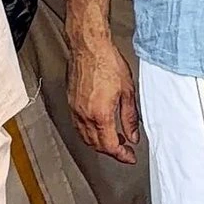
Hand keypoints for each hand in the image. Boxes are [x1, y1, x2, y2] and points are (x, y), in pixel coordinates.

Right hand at [67, 29, 139, 163]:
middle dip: (112, 151)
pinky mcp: (70, 103)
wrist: (89, 47)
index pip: (110, 146)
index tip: (130, 156)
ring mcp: (75, 110)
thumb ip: (129, 118)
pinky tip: (99, 128)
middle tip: (125, 149)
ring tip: (114, 139)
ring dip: (100, 143)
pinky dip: (89, 133)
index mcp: (100, 115)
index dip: (121, 155)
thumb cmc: (107, 62)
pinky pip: (78, 126)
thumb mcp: (128, 92)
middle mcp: (84, 115)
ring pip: (85, 138)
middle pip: (96, 145)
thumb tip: (133, 135)